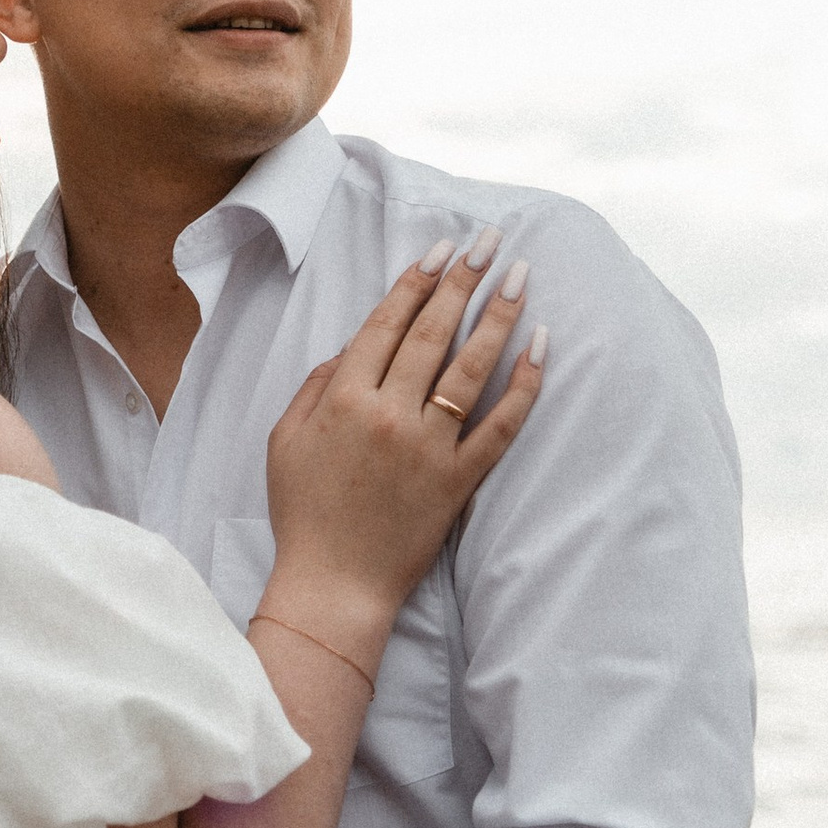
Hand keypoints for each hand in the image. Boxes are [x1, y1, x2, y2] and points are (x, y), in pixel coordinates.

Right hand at [261, 237, 542, 650]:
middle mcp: (389, 414)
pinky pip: (501, 425)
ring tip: (521, 277)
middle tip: (490, 242)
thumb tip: (353, 346)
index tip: (440, 249)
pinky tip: (542, 347)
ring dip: (499, 316)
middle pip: (433, 333)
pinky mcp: (459, 480)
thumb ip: (316, 385)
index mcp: (343, 398)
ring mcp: (428, 447)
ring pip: (471, 367)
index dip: (415, 282)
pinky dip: (526, 385)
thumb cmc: (304, 513)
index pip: (386, 324)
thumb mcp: (286, 440)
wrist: (334, 585)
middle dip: (463, 280)